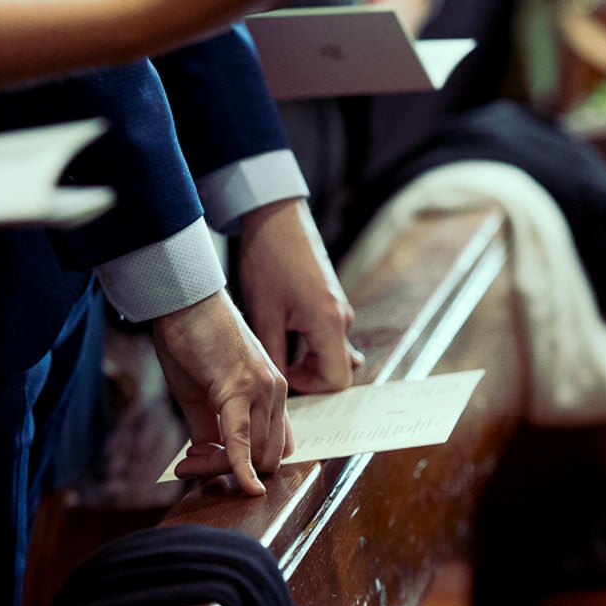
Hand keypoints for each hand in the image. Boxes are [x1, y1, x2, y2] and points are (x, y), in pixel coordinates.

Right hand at [154, 289, 290, 494]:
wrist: (183, 301)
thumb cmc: (190, 340)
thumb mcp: (201, 393)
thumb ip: (210, 427)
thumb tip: (207, 457)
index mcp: (271, 392)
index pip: (273, 446)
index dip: (243, 466)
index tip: (199, 462)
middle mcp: (276, 392)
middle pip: (267, 456)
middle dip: (229, 471)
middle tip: (188, 464)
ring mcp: (263, 389)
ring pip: (256, 455)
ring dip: (219, 468)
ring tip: (185, 461)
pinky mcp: (241, 387)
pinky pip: (242, 440)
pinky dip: (239, 468)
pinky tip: (239, 485)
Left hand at [238, 198, 361, 393]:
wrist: (274, 216)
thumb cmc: (268, 260)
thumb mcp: (264, 314)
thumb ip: (274, 354)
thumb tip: (275, 387)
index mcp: (329, 323)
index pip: (336, 381)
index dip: (310, 388)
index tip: (281, 377)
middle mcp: (341, 317)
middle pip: (337, 369)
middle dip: (309, 378)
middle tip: (276, 371)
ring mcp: (338, 307)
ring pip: (331, 352)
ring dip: (307, 361)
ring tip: (275, 351)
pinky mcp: (329, 299)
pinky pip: (327, 334)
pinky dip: (309, 345)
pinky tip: (284, 334)